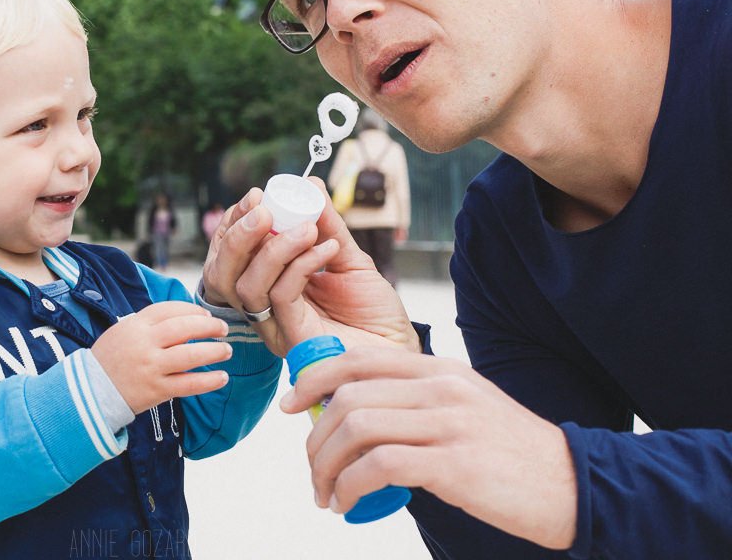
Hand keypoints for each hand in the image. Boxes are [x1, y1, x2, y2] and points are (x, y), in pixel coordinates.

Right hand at [91, 301, 232, 413]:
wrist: (90, 390)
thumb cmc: (111, 357)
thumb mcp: (124, 330)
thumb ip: (150, 322)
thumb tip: (186, 316)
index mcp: (136, 325)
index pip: (170, 310)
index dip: (192, 310)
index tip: (206, 315)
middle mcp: (145, 344)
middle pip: (184, 329)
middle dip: (209, 327)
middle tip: (223, 329)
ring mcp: (151, 367)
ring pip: (190, 355)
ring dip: (214, 351)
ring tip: (227, 350)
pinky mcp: (156, 390)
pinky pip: (188, 384)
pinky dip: (208, 381)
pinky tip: (222, 378)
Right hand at [202, 182, 418, 354]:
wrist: (401, 348)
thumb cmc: (376, 311)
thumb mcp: (348, 257)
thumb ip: (328, 225)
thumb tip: (312, 186)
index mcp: (274, 287)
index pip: (240, 255)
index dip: (239, 225)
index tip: (258, 195)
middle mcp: (269, 308)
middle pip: (231, 271)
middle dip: (243, 235)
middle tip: (268, 206)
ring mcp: (278, 325)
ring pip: (251, 284)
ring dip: (275, 248)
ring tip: (309, 228)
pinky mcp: (293, 337)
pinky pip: (282, 295)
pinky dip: (301, 265)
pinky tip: (328, 249)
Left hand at [282, 346, 576, 549]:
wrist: (574, 486)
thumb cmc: (510, 455)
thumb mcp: (464, 409)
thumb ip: (417, 404)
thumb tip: (354, 418)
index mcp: (440, 370)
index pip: (359, 358)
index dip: (313, 378)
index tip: (290, 404)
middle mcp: (441, 387)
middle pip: (348, 396)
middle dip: (315, 437)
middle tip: (312, 471)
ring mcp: (449, 423)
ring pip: (356, 427)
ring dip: (327, 466)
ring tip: (327, 495)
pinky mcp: (455, 464)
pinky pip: (379, 466)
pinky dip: (351, 487)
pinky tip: (349, 505)